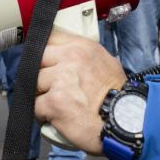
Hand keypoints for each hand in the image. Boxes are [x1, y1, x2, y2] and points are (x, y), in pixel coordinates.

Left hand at [35, 32, 126, 154]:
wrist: (125, 121)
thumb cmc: (118, 96)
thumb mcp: (107, 62)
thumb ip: (84, 56)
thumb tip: (67, 55)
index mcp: (82, 47)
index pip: (49, 37)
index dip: (44, 51)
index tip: (45, 60)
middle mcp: (70, 59)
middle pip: (37, 59)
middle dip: (42, 73)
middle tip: (52, 86)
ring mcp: (60, 80)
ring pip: (34, 83)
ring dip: (42, 94)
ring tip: (58, 104)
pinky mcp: (54, 102)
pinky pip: (36, 105)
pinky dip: (44, 114)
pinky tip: (57, 117)